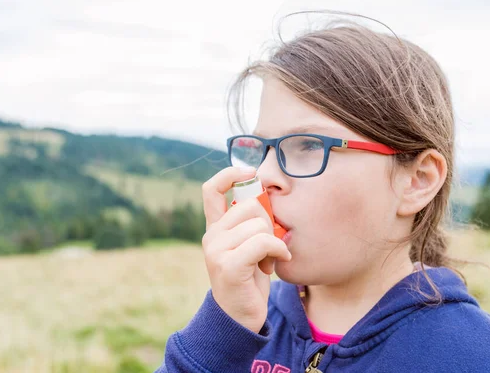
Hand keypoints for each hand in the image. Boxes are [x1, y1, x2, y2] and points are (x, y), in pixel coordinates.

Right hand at [201, 166, 291, 332]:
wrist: (239, 318)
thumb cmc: (249, 279)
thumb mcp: (249, 247)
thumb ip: (251, 223)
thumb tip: (266, 194)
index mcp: (215, 228)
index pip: (211, 188)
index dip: (230, 174)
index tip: (251, 172)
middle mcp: (211, 236)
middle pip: (249, 205)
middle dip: (269, 222)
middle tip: (269, 246)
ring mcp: (216, 250)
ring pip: (258, 224)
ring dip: (274, 242)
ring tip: (268, 261)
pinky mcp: (228, 265)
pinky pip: (262, 242)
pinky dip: (277, 250)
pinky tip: (278, 263)